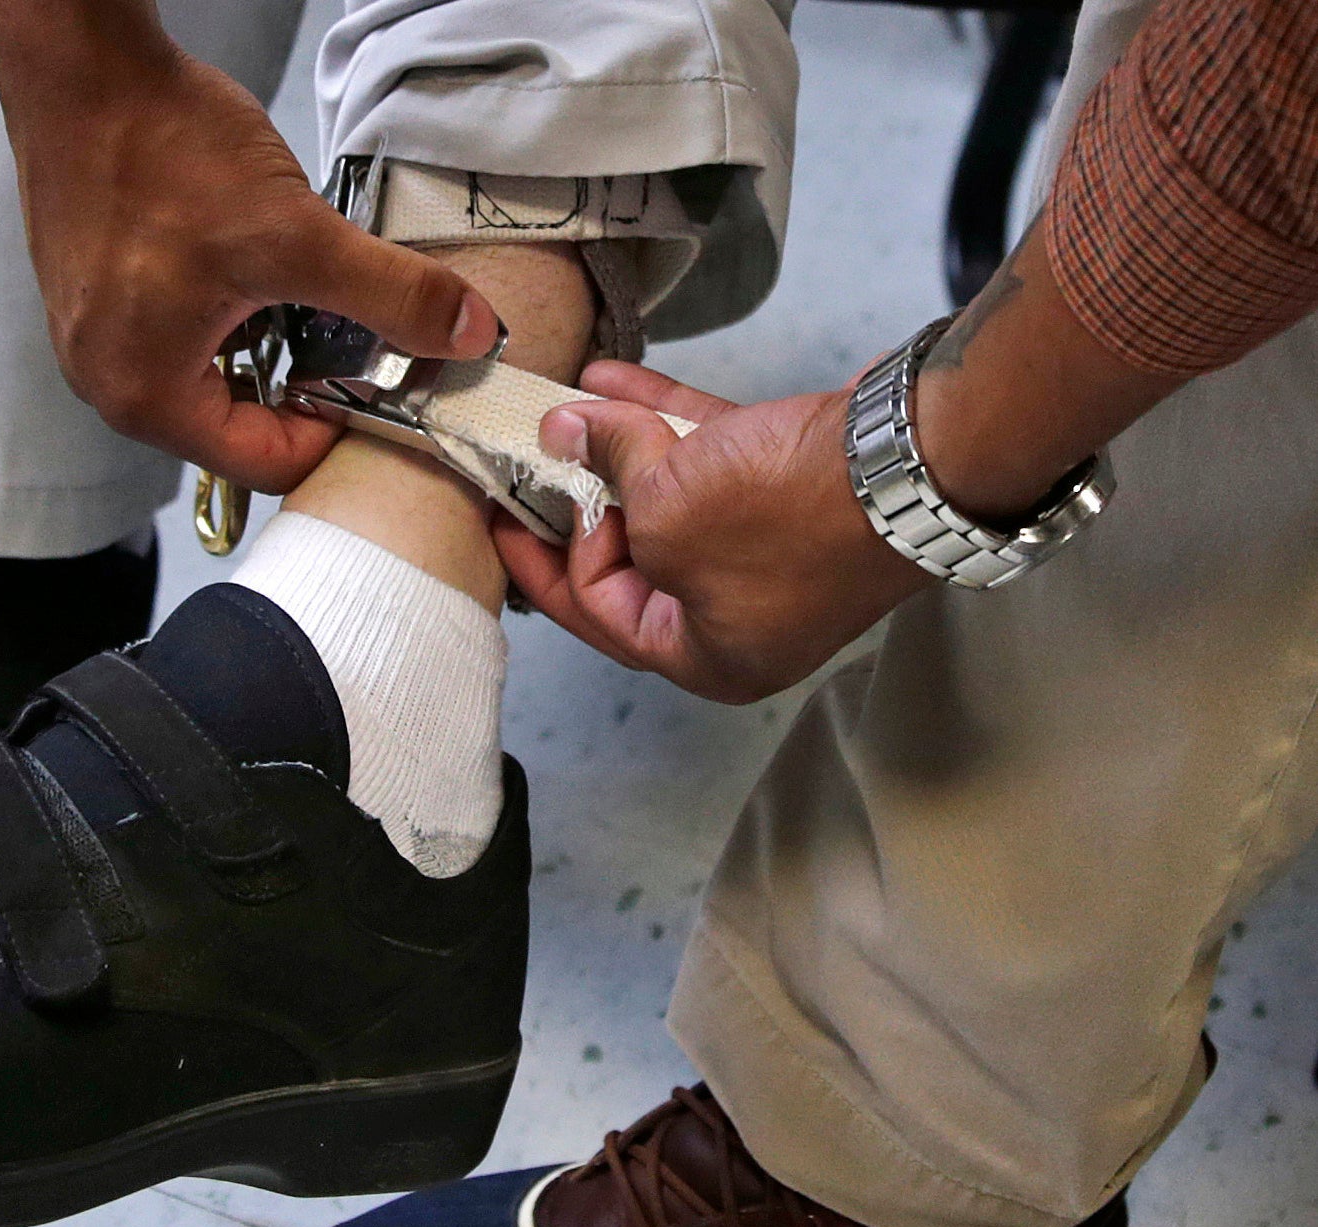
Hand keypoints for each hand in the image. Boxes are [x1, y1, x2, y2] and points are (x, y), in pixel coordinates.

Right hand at [0, 41, 499, 492]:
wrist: (81, 66)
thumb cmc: (160, 150)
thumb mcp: (297, 233)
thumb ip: (390, 294)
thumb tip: (467, 333)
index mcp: (145, 396)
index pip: (268, 464)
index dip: (337, 430)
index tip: (381, 383)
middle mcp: (109, 384)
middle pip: (239, 427)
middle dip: (305, 386)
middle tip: (355, 335)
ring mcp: (96, 341)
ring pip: (215, 378)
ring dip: (270, 345)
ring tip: (301, 288)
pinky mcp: (99, 297)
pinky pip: (183, 335)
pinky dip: (231, 313)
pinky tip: (255, 262)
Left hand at [493, 360, 931, 703]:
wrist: (914, 456)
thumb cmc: (789, 513)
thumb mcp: (665, 502)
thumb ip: (604, 468)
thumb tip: (564, 432)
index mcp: (706, 655)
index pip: (598, 613)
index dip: (545, 555)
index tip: (504, 507)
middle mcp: (740, 613)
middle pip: (633, 554)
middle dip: (581, 494)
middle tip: (527, 454)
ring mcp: (772, 550)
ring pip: (671, 495)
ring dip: (616, 446)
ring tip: (562, 402)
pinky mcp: (796, 488)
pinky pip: (712, 457)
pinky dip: (665, 420)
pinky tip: (614, 378)